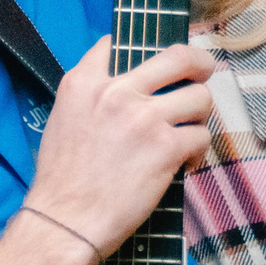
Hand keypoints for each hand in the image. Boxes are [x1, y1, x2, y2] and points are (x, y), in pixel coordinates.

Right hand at [24, 37, 215, 252]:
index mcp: (85, 83)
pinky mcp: (165, 148)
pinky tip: (184, 163)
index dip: (140, 51)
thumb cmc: (61, 180)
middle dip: (200, 63)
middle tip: (204, 73)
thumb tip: (116, 72)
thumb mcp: (61, 118)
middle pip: (178, 57)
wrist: (65, 220)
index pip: (115, 44)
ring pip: (200, 98)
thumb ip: (88, 92)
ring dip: (200, 116)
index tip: (154, 63)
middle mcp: (117, 92)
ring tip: (188, 132)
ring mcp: (144, 119)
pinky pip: (201, 136)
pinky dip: (197, 152)